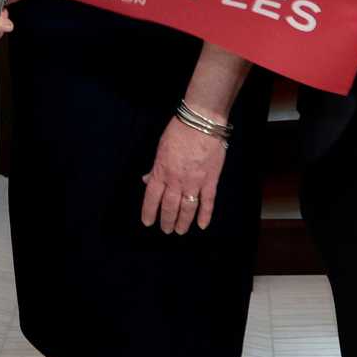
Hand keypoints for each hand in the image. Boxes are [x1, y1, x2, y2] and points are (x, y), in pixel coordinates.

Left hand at [141, 116, 225, 232]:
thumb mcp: (160, 149)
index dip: (149, 212)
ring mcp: (194, 182)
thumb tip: (146, 180)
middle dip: (167, 221)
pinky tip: (202, 225)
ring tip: (180, 231)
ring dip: (183, 222)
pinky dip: (205, 215)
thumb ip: (154, 168)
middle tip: (166, 230)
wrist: (200, 124)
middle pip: (169, 206)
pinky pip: (208, 202)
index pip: (151, 197)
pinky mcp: (210, 180)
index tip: (148, 222)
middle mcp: (175, 181)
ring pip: (187, 208)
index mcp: (160, 172)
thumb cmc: (177, 133)